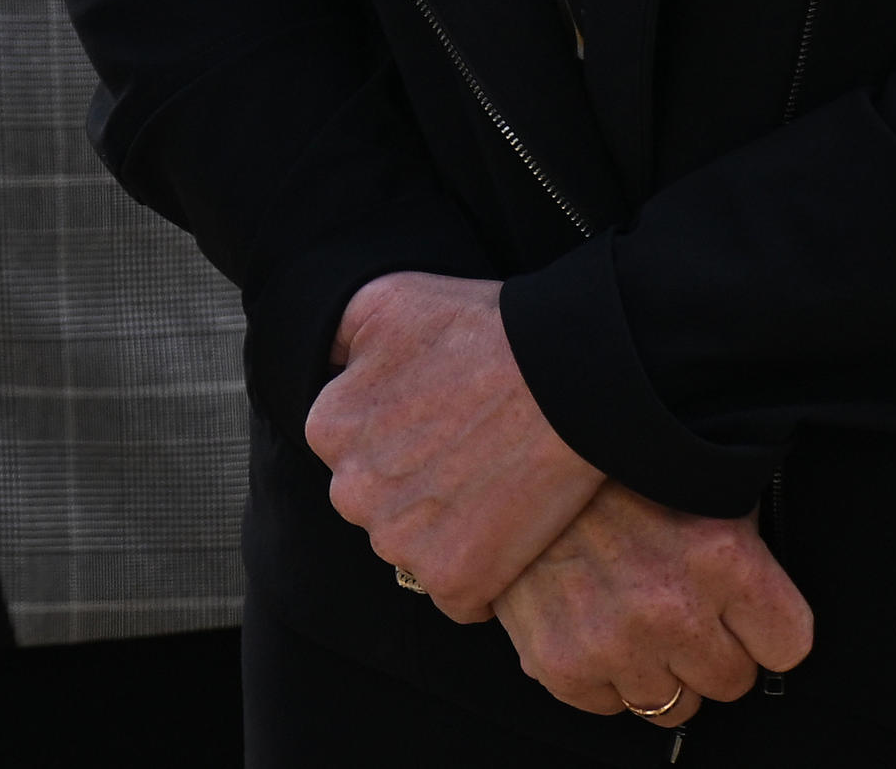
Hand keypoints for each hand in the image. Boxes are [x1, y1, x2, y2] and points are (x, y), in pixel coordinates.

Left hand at [309, 272, 605, 622]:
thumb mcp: (386, 300)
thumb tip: (325, 363)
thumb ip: (336, 334)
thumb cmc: (484, 331)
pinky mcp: (455, 582)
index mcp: (328, 427)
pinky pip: (459, 596)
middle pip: (379, 502)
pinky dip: (485, 576)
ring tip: (498, 486)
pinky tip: (511, 532)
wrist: (569, 379)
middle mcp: (351, 492)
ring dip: (449, 531)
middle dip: (417, 486)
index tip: (442, 419)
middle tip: (473, 453)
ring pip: (414, 548)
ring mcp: (401, 542)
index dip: (401, 434)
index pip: (351, 448)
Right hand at [488, 482, 812, 724]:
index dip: (763, 627)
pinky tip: (587, 622)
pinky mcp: (562, 663)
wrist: (513, 458)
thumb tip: (766, 588)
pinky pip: (609, 706)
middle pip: (731, 681)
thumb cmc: (613, 469)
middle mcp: (673, 607)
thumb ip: (742, 541)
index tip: (740, 610)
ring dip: (654, 668)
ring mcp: (615, 641)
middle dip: (708, 650)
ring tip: (626, 613)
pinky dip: (600, 675)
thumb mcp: (697, 481)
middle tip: (674, 607)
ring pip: (672, 706)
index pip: (787, 645)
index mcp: (723, 557)